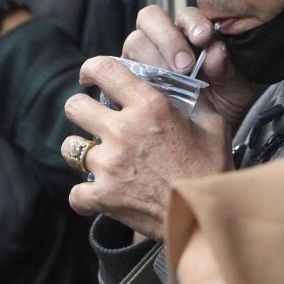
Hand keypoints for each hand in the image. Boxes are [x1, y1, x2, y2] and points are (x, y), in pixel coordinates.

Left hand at [63, 55, 232, 239]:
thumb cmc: (212, 168)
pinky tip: (99, 195)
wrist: (206, 214)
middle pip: (75, 106)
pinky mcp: (103, 196)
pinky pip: (76, 193)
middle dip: (82, 110)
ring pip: (70, 148)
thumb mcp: (212, 124)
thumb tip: (184, 85)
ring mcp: (109, 165)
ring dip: (81, 152)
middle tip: (94, 120)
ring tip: (99, 159)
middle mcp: (124, 130)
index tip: (90, 77)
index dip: (91, 69)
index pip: (103, 69)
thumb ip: (192, 101)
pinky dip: (85, 196)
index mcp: (150, 106)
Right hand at [122, 5, 254, 131]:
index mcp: (192, 34)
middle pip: (151, 18)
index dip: (192, 22)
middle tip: (184, 66)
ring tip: (170, 83)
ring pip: (135, 42)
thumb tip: (216, 51)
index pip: (186, 15)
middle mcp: (163, 40)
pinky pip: (119, 70)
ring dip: (152, 59)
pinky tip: (145, 93)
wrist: (204, 139)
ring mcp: (141, 58)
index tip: (203, 38)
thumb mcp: (233, 92)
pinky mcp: (125, 78)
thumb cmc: (221, 107)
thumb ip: (227, 71)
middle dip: (168, 39)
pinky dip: (129, 78)